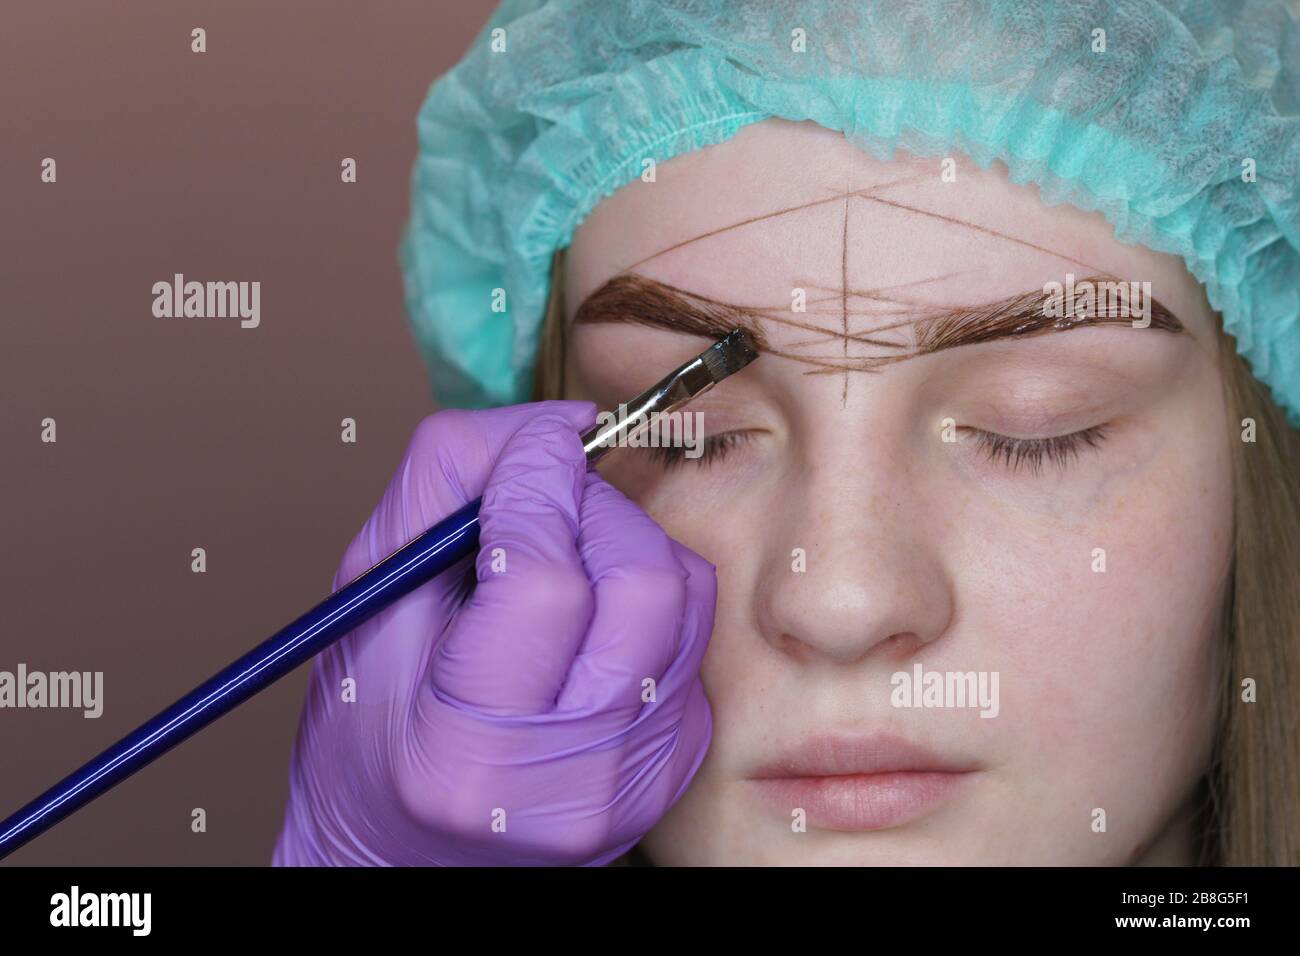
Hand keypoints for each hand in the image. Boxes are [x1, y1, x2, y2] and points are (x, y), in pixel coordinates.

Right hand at [272, 401, 716, 864]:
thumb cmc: (369, 739)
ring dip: (623, 541)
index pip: (545, 581)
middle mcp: (574, 783)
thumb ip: (443, 490)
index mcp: (470, 756)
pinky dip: (640, 596)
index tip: (527, 447)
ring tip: (558, 558)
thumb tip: (549, 424)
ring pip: (683, 593)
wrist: (408, 854)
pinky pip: (688, 633)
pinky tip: (582, 616)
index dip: (536, 486)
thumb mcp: (367, 606)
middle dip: (593, 508)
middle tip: (540, 503)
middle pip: (641, 580)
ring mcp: (639, 779)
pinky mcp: (676, 764)